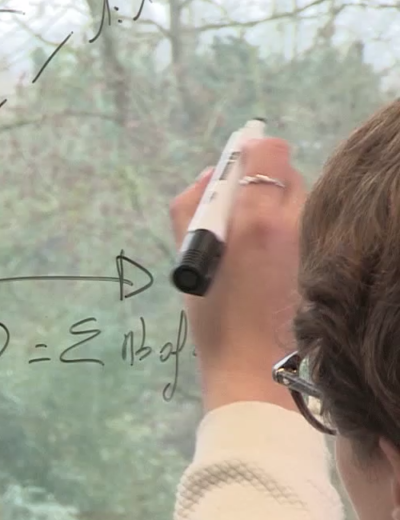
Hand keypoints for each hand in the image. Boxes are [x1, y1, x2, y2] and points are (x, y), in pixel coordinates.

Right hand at [169, 137, 304, 413]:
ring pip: (304, 202)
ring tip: (261, 245)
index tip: (237, 170)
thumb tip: (208, 175)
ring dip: (282, 209)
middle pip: (288, 174)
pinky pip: (313, 228)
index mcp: (255, 219)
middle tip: (243, 212)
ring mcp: (316, 242)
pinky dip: (296, 233)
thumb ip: (190, 207)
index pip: (268, 151)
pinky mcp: (330, 260)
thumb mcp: (190, 260)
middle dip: (265, 183)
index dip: (250, 154)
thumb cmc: (216, 316)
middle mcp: (294, 224)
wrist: (255, 368)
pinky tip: (280, 264)